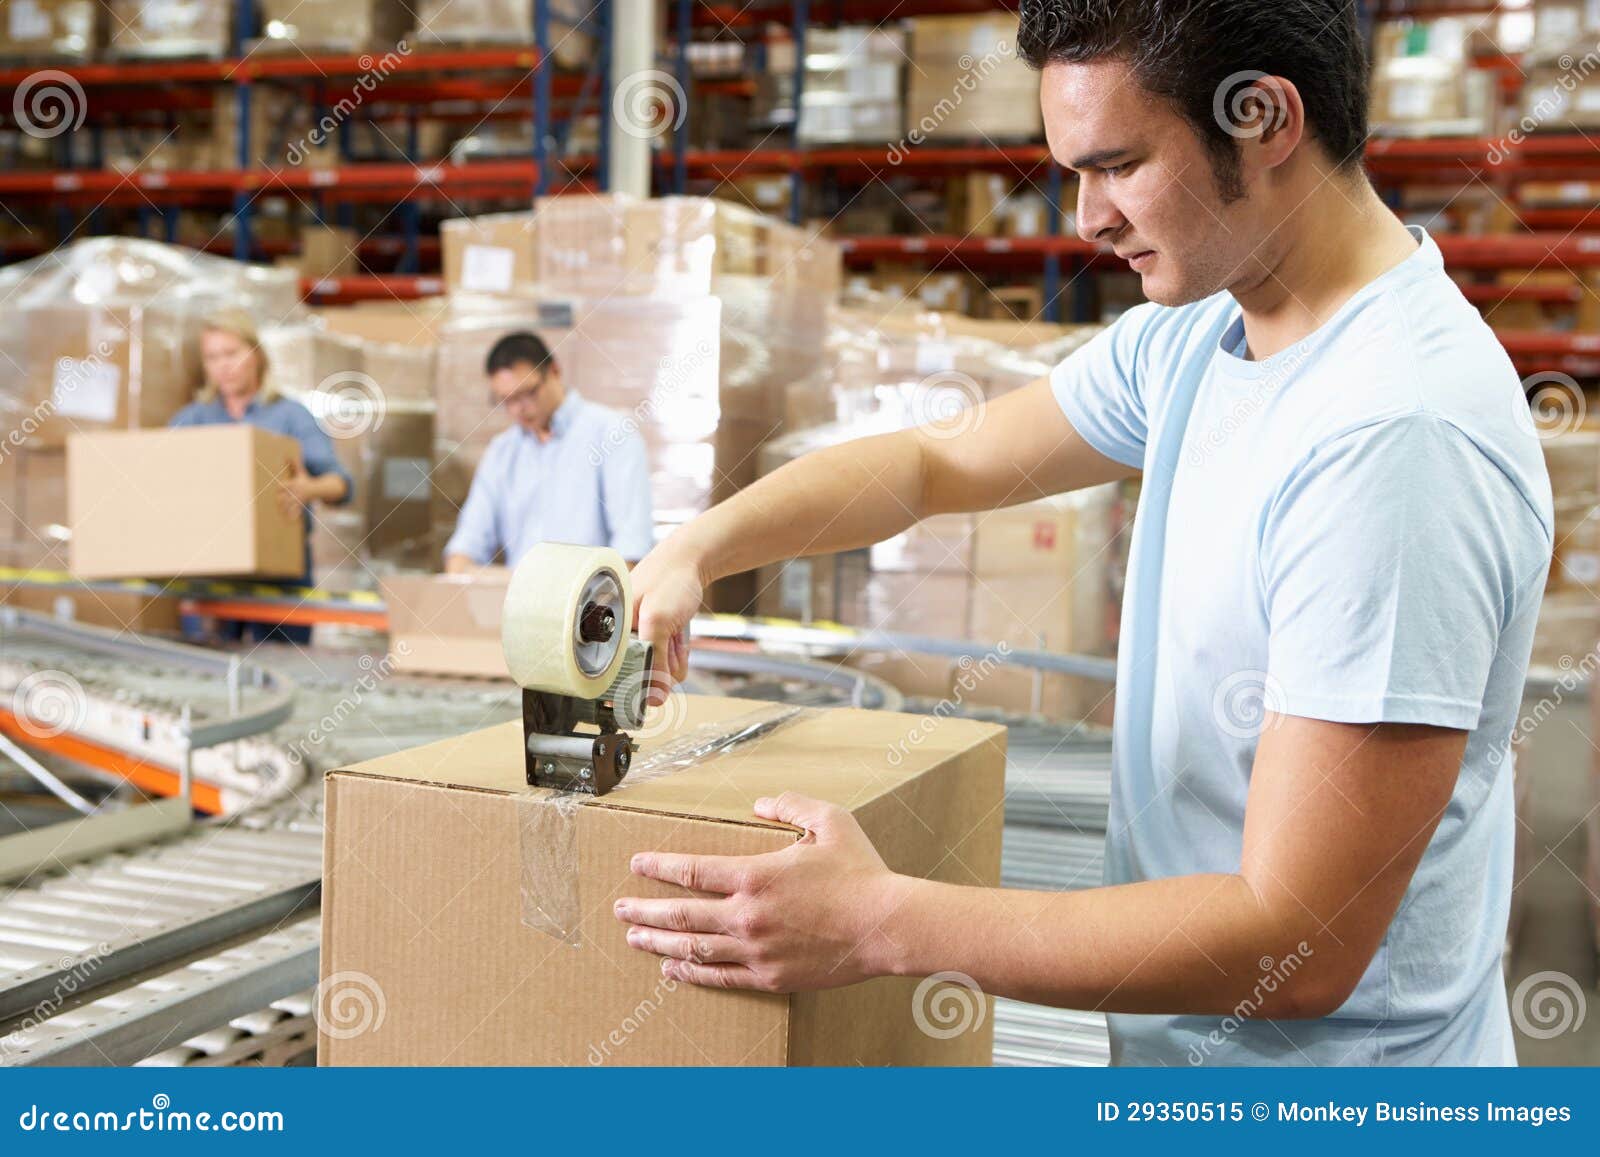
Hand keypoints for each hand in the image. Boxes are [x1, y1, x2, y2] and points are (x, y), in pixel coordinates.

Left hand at [276, 459, 315, 517]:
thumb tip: (286, 454)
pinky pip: (296, 511)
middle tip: (276, 503)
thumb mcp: (301, 472)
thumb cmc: (306, 480)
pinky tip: (288, 521)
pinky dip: (293, 516)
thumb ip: (293, 464)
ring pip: (291, 505)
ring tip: (279, 514)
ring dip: (285, 510)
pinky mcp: (301, 504)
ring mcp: (299, 499)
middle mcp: (297, 492)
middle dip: (281, 500)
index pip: (285, 486)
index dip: (281, 489)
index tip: (277, 491)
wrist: (320, 489)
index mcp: (295, 483)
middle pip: (287, 496)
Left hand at [614, 792, 903, 991]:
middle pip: (681, 913)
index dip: (659, 867)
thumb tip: (760, 803)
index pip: (691, 871)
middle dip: (645, 909)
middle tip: (619, 908)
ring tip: (635, 938)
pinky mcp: (770, 977)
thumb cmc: (861, 872)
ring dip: (659, 943)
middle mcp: (747, 916)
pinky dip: (692, 973)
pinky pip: (721, 977)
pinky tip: (673, 970)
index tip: (635, 865)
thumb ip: (791, 804)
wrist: (886, 926)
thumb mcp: (830, 820)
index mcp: (755, 875)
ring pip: (694, 948)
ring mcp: (756, 950)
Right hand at [628, 545, 704, 706]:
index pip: (612, 673)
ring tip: (675, 633)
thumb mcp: (658, 621)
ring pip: (657, 670)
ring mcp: (639, 638)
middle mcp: (620, 636)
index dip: (632, 682)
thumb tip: (654, 699)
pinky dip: (677, 652)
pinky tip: (679, 635)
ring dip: (673, 658)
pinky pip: (666, 659)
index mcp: (609, 629)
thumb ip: (655, 661)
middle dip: (661, 665)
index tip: (645, 689)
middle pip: (639, 675)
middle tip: (670, 642)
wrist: (693, 560)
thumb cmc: (669, 580)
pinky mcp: (655, 637)